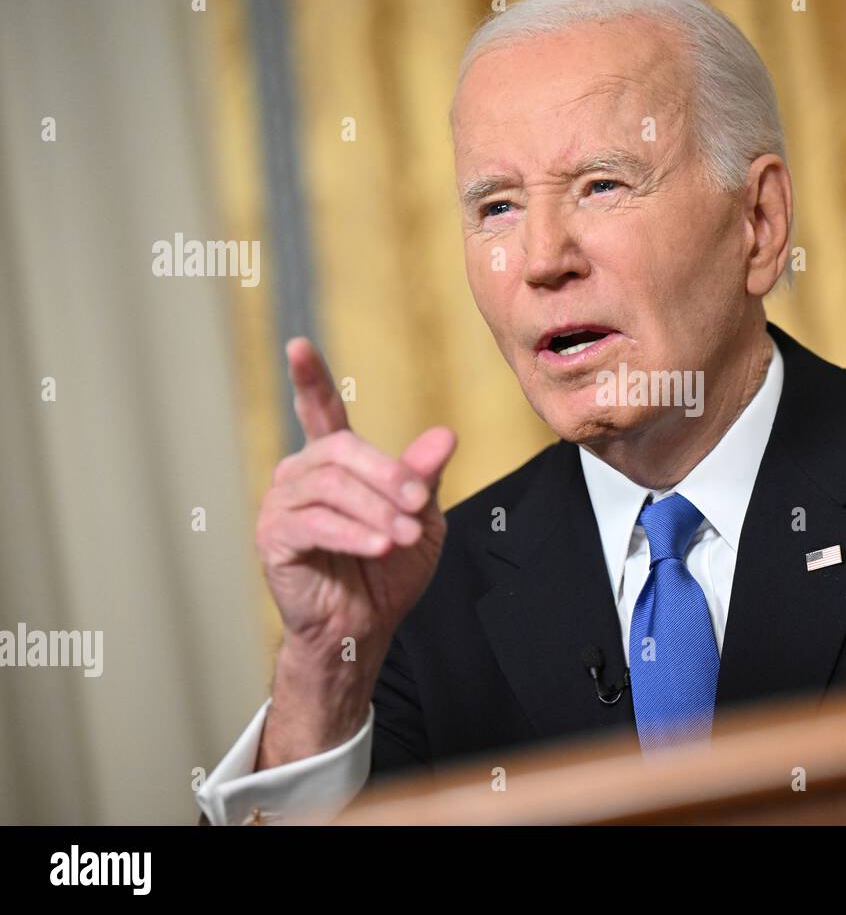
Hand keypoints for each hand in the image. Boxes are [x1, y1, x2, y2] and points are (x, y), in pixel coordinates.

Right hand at [253, 338, 455, 762]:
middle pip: (342, 451)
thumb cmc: (390, 569)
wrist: (365, 625)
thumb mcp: (420, 518)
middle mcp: (301, 475)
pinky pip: (315, 524)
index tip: (297, 346)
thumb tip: (444, 436)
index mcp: (334, 463)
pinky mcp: (274, 539)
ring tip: (404, 538)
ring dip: (376, 512)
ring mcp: (282, 505)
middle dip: (386, 476)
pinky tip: (379, 548)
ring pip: (331, 487)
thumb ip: (424, 477)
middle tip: (418, 506)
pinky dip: (353, 534)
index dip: (309, 379)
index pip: (319, 411)